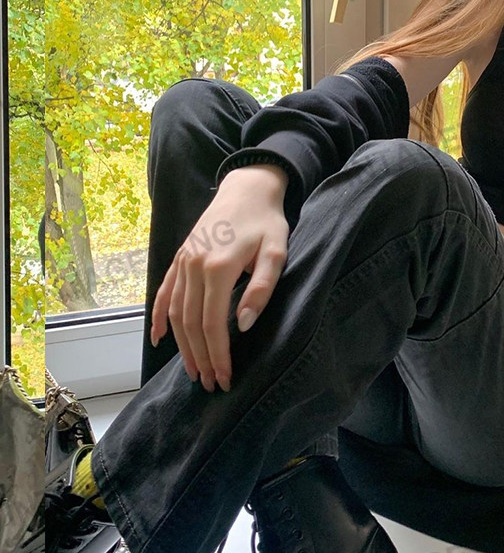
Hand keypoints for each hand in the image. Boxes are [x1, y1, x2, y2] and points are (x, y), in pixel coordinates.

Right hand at [150, 165, 289, 392]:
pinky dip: (159, 318)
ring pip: (175, 313)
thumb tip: (242, 325)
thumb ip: (261, 289)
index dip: (218, 355)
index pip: (212, 324)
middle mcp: (194, 265)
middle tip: (210, 383)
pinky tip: (160, 339)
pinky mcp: (180, 256)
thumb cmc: (267, 222)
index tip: (225, 378)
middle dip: (200, 358)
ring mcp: (183, 260)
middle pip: (190, 324)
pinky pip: (164, 292)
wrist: (248, 188)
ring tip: (193, 370)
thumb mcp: (276, 253)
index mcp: (218, 267)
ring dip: (182, 345)